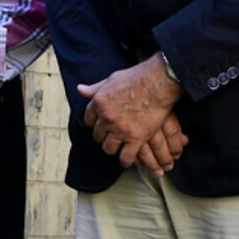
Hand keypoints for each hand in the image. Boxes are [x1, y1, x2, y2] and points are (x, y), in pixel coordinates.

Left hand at [77, 53, 184, 170]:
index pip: (88, 120)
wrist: (157, 82)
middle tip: (113, 135)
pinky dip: (126, 160)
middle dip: (104, 136)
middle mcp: (106, 118)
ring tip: (120, 146)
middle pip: (98, 136)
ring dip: (114, 148)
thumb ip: (95, 88)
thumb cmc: (137, 78)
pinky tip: (129, 157)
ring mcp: (120, 130)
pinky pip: (125, 158)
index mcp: (99, 103)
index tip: (102, 124)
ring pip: (109, 148)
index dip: (96, 123)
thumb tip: (80, 89)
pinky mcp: (135, 139)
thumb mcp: (111, 79)